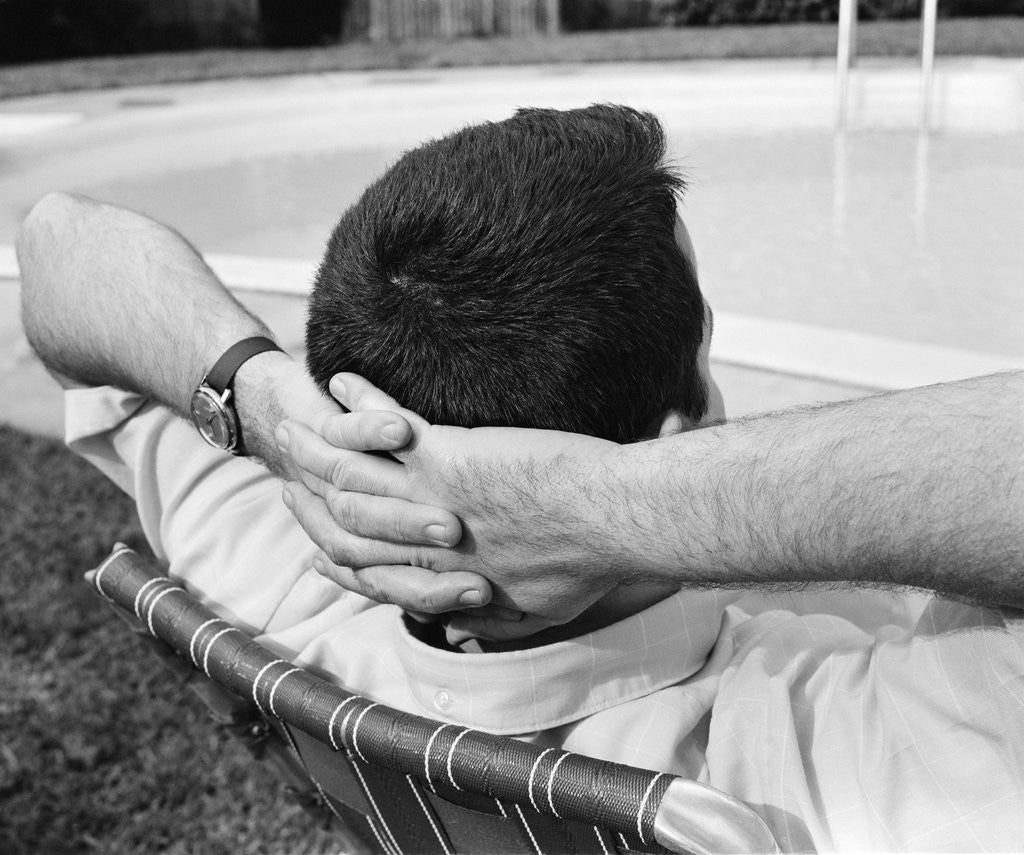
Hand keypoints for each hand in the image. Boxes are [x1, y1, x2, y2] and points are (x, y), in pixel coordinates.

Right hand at [278, 373, 625, 639]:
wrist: (611, 526)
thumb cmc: (586, 566)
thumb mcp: (532, 612)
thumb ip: (490, 621)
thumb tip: (462, 630)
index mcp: (441, 576)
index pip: (370, 574)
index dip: (338, 560)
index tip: (317, 549)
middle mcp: (420, 541)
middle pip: (344, 521)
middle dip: (308, 500)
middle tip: (285, 477)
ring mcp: (426, 497)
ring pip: (352, 472)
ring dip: (318, 444)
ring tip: (296, 423)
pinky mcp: (443, 456)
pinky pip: (385, 423)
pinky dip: (360, 401)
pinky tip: (340, 380)